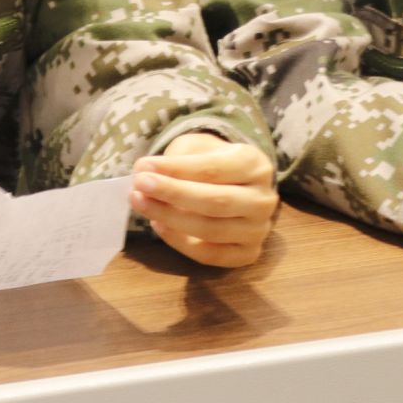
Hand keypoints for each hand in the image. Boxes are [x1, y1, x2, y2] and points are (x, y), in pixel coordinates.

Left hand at [130, 131, 278, 267]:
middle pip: (215, 201)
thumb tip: (144, 172)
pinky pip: (210, 254)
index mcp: (255, 164)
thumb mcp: (197, 148)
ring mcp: (258, 230)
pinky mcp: (248, 254)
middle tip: (139, 185)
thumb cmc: (211, 161)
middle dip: (172, 194)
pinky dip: (180, 242)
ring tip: (140, 203)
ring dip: (170, 218)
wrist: (236, 184)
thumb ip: (175, 159)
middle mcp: (263, 199)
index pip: (213, 169)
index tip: (143, 166)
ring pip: (211, 230)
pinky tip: (158, 224)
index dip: (176, 169)